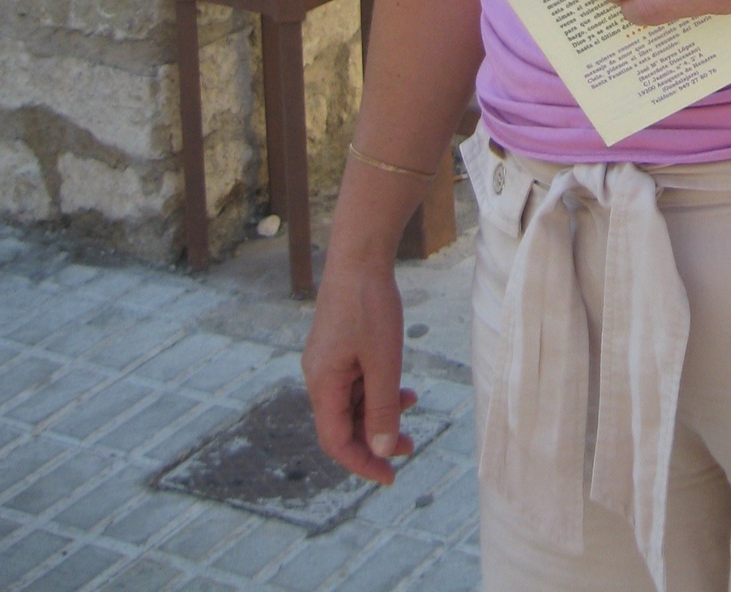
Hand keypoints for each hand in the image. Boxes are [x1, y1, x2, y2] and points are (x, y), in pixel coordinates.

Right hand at [303, 257, 418, 484]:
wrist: (360, 254)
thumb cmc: (369, 306)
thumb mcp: (383, 362)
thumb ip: (382, 408)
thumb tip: (379, 449)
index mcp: (322, 384)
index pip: (336, 441)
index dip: (362, 463)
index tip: (390, 475)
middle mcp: (318, 376)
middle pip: (343, 424)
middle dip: (375, 439)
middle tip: (410, 446)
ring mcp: (327, 360)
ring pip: (352, 402)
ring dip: (380, 412)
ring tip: (412, 407)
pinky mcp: (338, 345)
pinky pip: (355, 381)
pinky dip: (377, 390)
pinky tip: (402, 386)